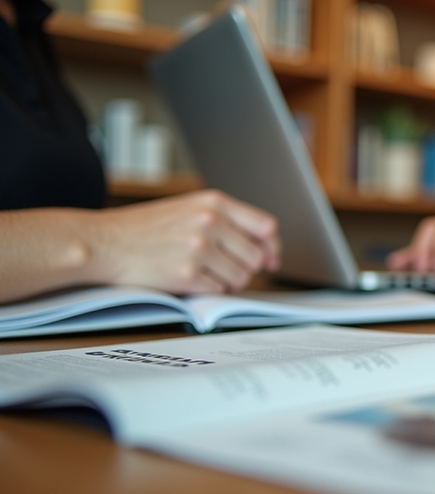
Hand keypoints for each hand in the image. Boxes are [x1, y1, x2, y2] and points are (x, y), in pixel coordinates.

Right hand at [88, 190, 279, 293]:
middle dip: (244, 268)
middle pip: (256, 257)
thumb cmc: (145, 228)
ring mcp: (199, 248)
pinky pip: (218, 291)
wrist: (103, 242)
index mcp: (214, 203)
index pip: (267, 227)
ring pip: (241, 277)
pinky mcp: (187, 273)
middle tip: (220, 267)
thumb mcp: (189, 208)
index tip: (270, 260)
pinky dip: (207, 290)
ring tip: (201, 271)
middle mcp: (210, 222)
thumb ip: (227, 221)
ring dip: (226, 281)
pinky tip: (187, 278)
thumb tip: (267, 248)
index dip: (272, 247)